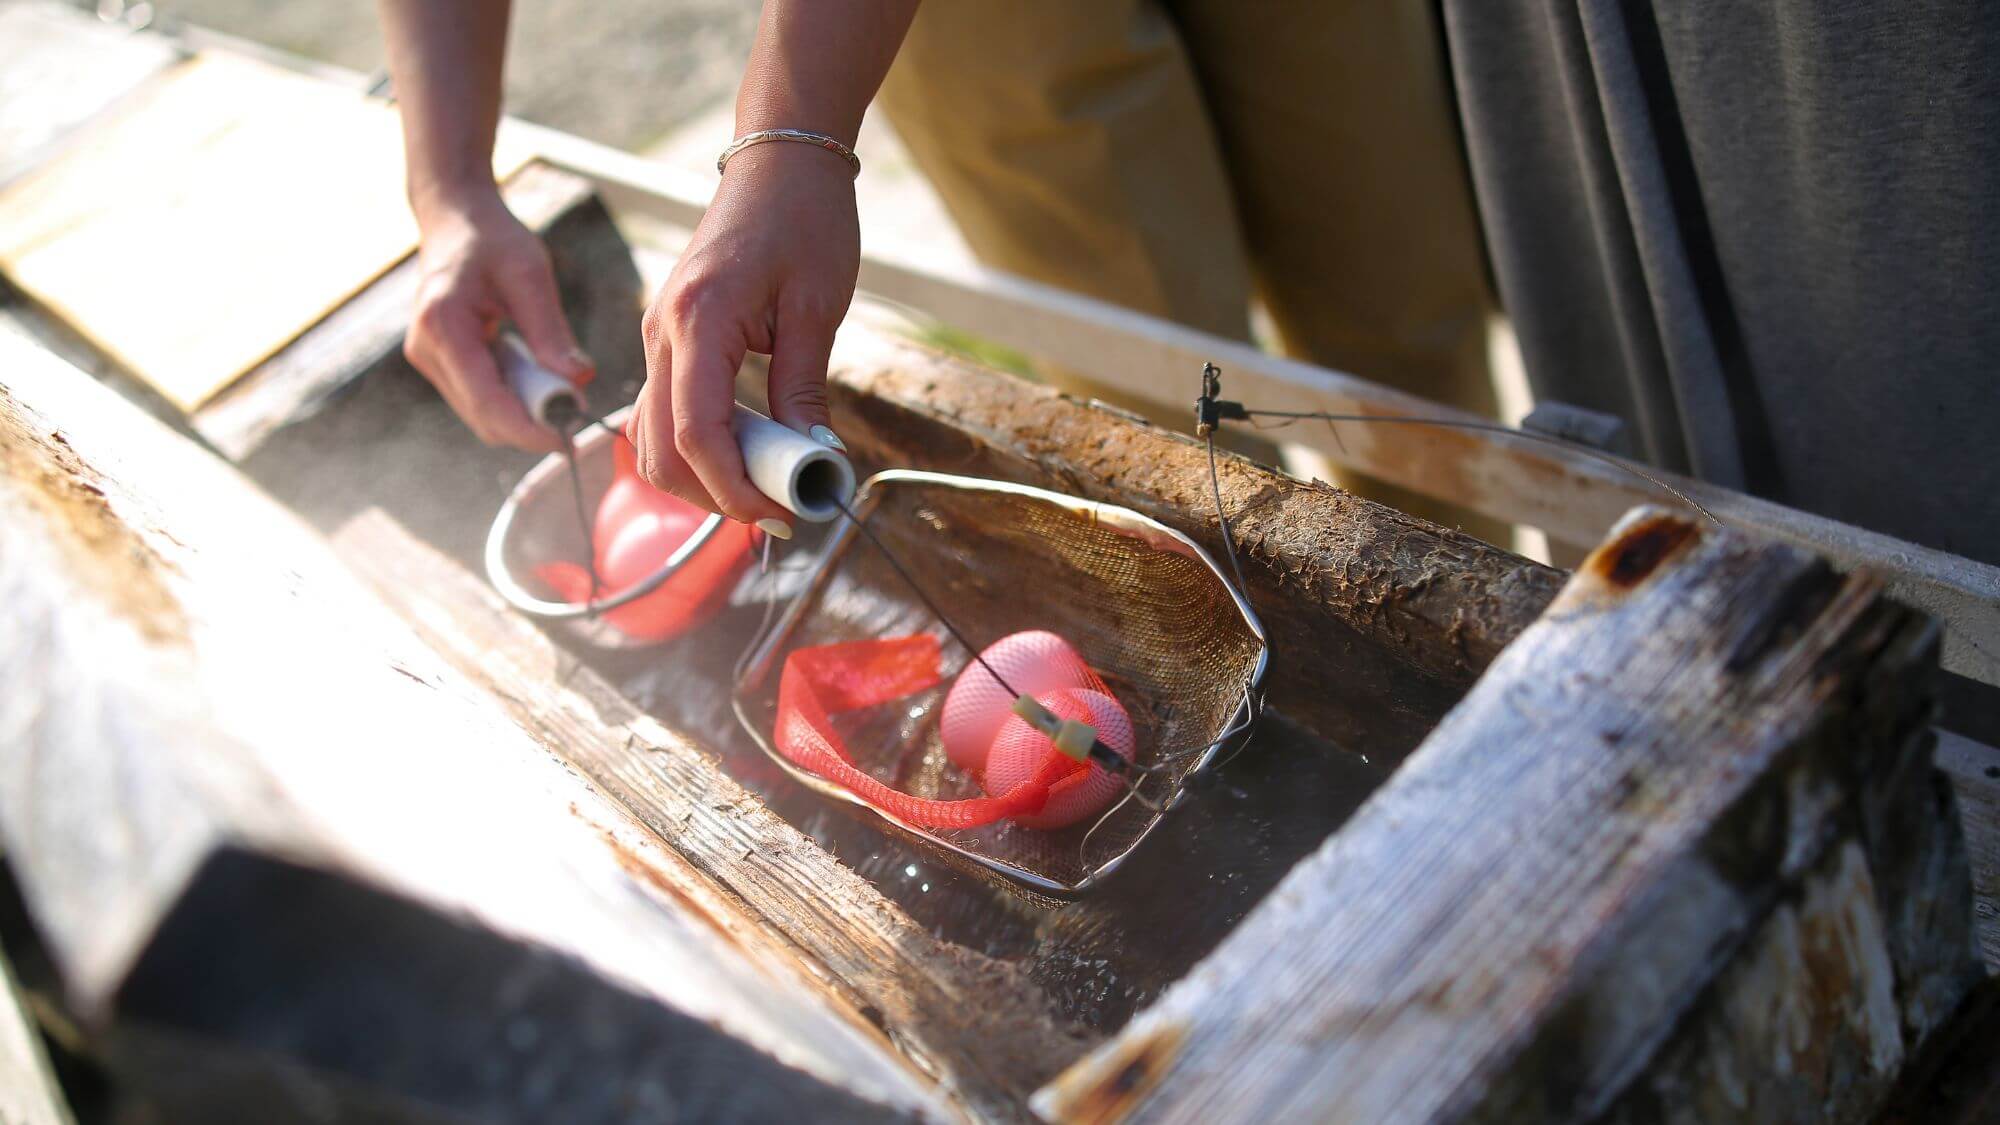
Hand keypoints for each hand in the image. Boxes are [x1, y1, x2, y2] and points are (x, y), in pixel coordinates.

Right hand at [404, 190, 593, 451]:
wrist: (455, 220)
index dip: (528, 429)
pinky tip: (537, 375)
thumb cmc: (492, 239)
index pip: (486, 400)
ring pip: (483, 414)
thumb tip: (579, 381)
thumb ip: (551, 331)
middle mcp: (426, 349)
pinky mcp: (440, 364)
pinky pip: (481, 398)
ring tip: (561, 388)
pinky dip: (514, 398)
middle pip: (483, 417)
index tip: (568, 441)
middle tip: (578, 412)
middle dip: (531, 424)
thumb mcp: (530, 275)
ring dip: (525, 412)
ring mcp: (429, 360)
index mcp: (443, 325)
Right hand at [630, 143, 858, 530]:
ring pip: (650, 438)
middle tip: (779, 512)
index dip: (734, 489)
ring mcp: (656, 335)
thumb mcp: (817, 308)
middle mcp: (660, 332)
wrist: (779, 160)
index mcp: (698, 320)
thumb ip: (803, 389)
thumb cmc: (805, 220)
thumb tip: (811, 461)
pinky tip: (748, 454)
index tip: (782, 517)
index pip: (697, 434)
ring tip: (767, 487)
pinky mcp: (667, 338)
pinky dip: (696, 447)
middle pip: (658, 449)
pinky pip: (664, 411)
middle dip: (714, 495)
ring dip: (700, 477)